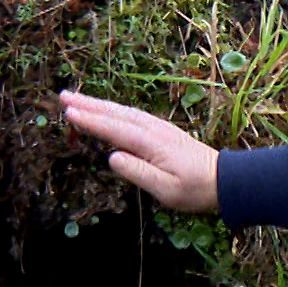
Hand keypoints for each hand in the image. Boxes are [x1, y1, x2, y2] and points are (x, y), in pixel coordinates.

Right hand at [59, 90, 219, 213]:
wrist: (224, 180)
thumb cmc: (195, 189)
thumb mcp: (165, 190)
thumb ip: (138, 173)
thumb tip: (112, 157)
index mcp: (151, 143)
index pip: (115, 129)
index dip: (91, 121)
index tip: (69, 113)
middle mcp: (153, 130)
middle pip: (116, 113)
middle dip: (89, 104)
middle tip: (63, 96)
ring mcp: (158, 128)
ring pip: (123, 112)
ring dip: (99, 104)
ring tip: (76, 99)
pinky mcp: (161, 131)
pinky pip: (132, 115)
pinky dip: (114, 110)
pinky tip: (107, 110)